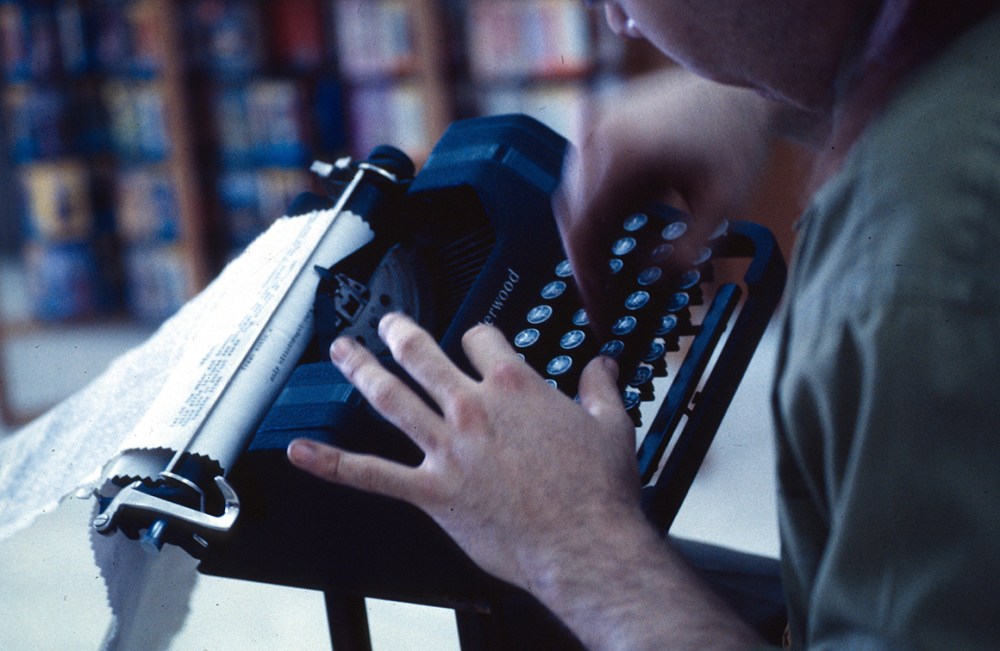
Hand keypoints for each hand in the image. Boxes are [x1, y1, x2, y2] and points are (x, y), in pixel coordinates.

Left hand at [286, 313, 640, 589]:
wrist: (585, 543)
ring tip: (342, 351)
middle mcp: (472, 409)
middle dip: (399, 333)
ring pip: (390, 397)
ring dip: (360, 370)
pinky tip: (302, 451)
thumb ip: (602, 387)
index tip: (475, 341)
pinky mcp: (431, 491)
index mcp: (514, 387)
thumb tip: (602, 365)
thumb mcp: (612, 425)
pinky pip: (370, 474)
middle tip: (386, 324)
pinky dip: (331, 462)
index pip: (481, 339)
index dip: (476, 336)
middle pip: (421, 353)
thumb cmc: (597, 491)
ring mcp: (447, 448)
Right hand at [555, 68, 774, 333]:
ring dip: (590, 236)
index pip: (583, 233)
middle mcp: (597, 137)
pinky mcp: (599, 122)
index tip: (597, 308)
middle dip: (588, 263)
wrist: (740, 90)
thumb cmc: (738, 139)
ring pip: (572, 198)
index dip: (587, 278)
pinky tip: (616, 230)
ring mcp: (594, 125)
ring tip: (611, 272)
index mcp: (621, 156)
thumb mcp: (725, 204)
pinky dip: (594, 207)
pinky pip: (581, 175)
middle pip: (573, 218)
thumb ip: (689, 249)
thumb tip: (652, 280)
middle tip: (604, 300)